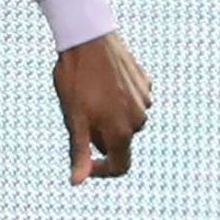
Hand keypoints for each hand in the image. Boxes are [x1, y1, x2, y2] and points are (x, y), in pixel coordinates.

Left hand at [53, 32, 152, 184]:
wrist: (88, 38)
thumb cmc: (76, 80)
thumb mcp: (73, 119)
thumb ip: (79, 152)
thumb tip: (77, 182)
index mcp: (122, 132)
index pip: (120, 166)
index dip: (101, 170)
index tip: (85, 162)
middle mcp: (139, 119)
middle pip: (119, 141)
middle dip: (100, 136)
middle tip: (78, 114)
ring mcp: (145, 100)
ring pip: (124, 120)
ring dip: (109, 117)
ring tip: (88, 95)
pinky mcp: (145, 83)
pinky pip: (131, 101)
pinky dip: (118, 99)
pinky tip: (102, 82)